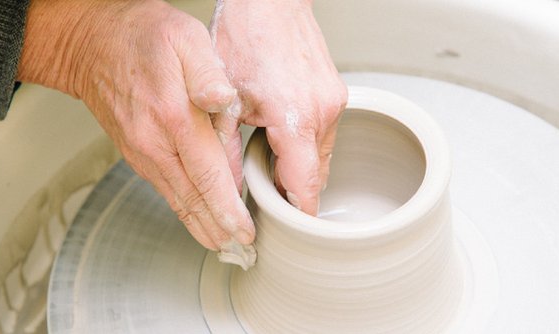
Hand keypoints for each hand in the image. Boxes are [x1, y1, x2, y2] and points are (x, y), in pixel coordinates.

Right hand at [17, 0, 253, 249]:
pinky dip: (184, 211)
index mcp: (174, 116)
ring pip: (177, 200)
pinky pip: (165, 190)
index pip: (208, 175)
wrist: (92, 44)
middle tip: (243, 250)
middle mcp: (155, 142)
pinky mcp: (137, 154)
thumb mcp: (185, 38)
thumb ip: (208, 73)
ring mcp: (142, 152)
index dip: (229, 208)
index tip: (246, 231)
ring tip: (224, 246)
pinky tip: (198, 220)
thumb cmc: (142, 37)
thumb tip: (223, 101)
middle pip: (193, 199)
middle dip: (219, 230)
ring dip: (202, 227)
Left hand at [210, 0, 347, 214]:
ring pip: (321, 154)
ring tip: (267, 154)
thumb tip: (223, 189)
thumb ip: (222, 151)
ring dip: (299, 165)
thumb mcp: (224, 101)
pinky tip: (281, 130)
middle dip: (293, 189)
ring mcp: (335, 100)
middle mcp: (324, 112)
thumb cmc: (244, 37)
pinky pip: (324, 132)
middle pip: (316, 174)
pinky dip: (305, 142)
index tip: (290, 230)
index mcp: (296, 118)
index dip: (298, 214)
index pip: (307, 187)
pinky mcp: (336, 91)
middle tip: (266, 193)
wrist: (268, 0)